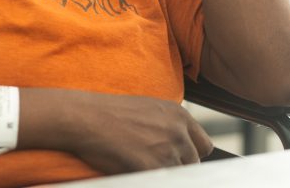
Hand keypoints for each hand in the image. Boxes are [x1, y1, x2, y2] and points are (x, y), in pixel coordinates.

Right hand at [66, 91, 212, 174]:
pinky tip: (135, 169)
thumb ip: (170, 125)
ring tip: (140, 163)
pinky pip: (164, 182)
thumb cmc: (110, 113)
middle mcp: (178, 132)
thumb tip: (180, 146)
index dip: (190, 155)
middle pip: (193, 164)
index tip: (178, 159)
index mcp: (179, 115)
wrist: (85, 118)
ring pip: (179, 176)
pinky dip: (150, 178)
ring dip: (164, 174)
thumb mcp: (148, 109)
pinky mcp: (153, 168)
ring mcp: (167, 151)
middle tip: (152, 162)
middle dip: (177, 166)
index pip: (203, 146)